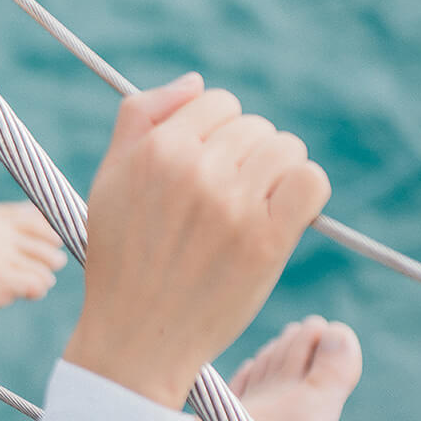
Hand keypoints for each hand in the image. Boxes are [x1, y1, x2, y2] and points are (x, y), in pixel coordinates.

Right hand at [65, 74, 330, 408]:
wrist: (137, 338)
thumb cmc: (123, 259)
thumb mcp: (109, 179)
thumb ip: (140, 118)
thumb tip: (196, 82)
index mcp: (156, 150)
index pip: (216, 100)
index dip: (217, 131)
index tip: (208, 167)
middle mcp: (195, 171)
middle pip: (254, 125)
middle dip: (247, 154)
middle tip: (228, 198)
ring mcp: (233, 206)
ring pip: (286, 148)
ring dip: (278, 172)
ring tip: (256, 205)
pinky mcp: (267, 241)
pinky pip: (311, 182)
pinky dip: (305, 191)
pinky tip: (284, 214)